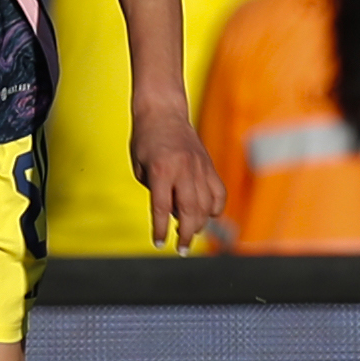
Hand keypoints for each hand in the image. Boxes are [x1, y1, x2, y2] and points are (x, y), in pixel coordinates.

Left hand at [133, 104, 224, 250]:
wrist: (162, 111)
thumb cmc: (145, 139)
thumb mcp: (140, 166)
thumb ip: (155, 191)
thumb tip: (175, 213)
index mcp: (161, 170)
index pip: (162, 208)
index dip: (161, 230)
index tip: (160, 244)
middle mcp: (183, 169)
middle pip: (189, 211)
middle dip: (186, 235)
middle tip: (181, 249)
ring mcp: (200, 167)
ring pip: (207, 205)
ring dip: (199, 224)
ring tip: (189, 232)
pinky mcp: (209, 165)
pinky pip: (219, 193)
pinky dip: (214, 208)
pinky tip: (206, 214)